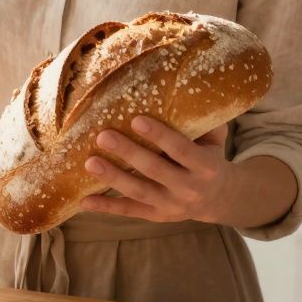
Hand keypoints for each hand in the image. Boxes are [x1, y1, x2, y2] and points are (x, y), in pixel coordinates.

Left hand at [80, 115, 238, 223]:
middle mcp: (189, 188)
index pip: (181, 150)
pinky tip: (84, 201)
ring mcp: (171, 205)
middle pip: (155, 170)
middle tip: (103, 136)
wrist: (217, 198)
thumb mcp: (215, 140)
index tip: (136, 119)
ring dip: (113, 177)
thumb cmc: (209, 157)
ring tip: (89, 163)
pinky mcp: (155, 215)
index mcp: (206, 167)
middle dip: (128, 153)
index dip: (159, 136)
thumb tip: (187, 86)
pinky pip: (128, 211)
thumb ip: (204, 120)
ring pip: (139, 191)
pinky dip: (106, 207)